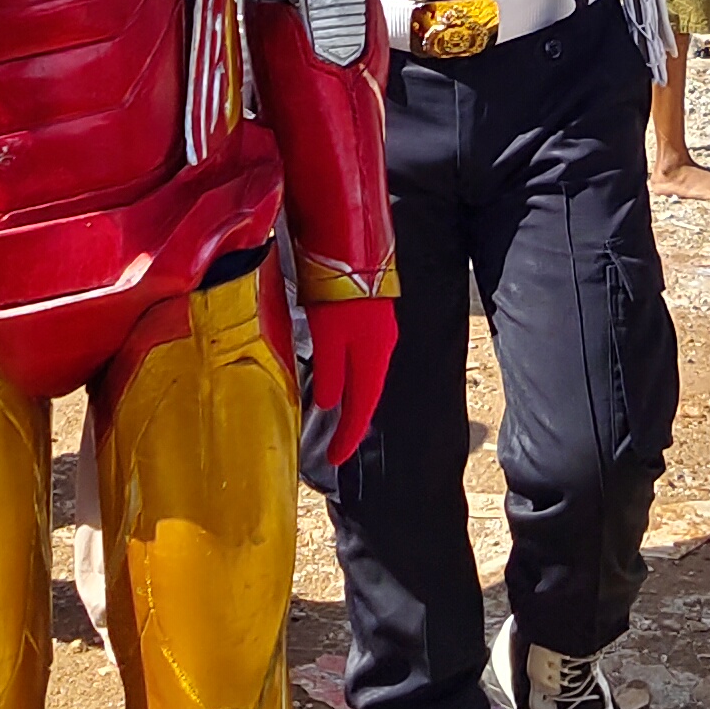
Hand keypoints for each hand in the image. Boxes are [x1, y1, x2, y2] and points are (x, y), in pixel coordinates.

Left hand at [302, 295, 396, 465]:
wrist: (355, 248)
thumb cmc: (338, 292)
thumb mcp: (327, 337)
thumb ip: (329, 372)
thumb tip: (329, 404)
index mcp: (373, 358)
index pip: (361, 409)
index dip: (348, 436)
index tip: (336, 460)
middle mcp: (382, 348)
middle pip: (367, 394)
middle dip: (352, 421)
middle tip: (336, 445)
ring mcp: (380, 332)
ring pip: (365, 376)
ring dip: (352, 399)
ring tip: (336, 416)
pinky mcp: (372, 317)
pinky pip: (363, 359)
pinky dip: (351, 376)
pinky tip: (340, 376)